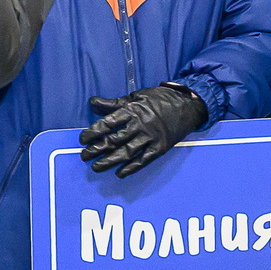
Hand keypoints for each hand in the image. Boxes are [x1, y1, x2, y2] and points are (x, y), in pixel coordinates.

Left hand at [81, 83, 211, 177]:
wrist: (187, 106)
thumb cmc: (159, 99)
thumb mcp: (136, 96)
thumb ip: (114, 103)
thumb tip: (92, 102)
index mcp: (132, 111)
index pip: (108, 123)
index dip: (93, 132)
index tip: (83, 139)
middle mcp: (140, 125)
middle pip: (114, 140)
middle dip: (96, 149)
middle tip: (84, 156)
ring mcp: (150, 138)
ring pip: (126, 152)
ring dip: (109, 161)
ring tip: (96, 167)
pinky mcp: (160, 148)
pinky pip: (143, 160)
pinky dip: (131, 168)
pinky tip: (120, 173)